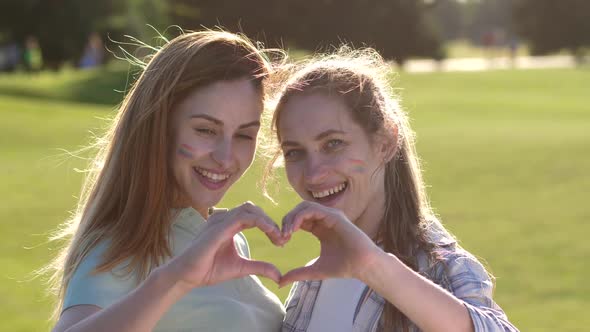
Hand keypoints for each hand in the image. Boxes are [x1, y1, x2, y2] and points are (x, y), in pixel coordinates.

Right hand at [164, 202, 285, 292]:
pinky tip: (271, 232)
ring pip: (250, 209)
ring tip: (278, 237)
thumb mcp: (241, 267)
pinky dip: (260, 222)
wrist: (188, 276)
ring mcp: (220, 220)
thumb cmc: (209, 269)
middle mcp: (224, 218)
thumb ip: (260, 267)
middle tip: (282, 239)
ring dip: (267, 221)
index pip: (254, 216)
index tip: (281, 241)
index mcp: (229, 224)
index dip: (270, 226)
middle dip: (271, 222)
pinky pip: (243, 217)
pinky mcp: (219, 227)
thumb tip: (279, 276)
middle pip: (254, 209)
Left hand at [279, 201, 382, 286]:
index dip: (288, 227)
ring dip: (292, 217)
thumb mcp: (314, 270)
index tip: (281, 242)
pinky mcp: (334, 216)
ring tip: (286, 233)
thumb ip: (297, 274)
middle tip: (281, 236)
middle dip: (287, 220)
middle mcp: (324, 219)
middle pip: (299, 210)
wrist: (362, 267)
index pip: (299, 220)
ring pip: (304, 206)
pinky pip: (313, 209)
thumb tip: (280, 283)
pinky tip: (294, 229)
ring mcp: (330, 216)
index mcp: (320, 228)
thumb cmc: (343, 267)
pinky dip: (300, 216)